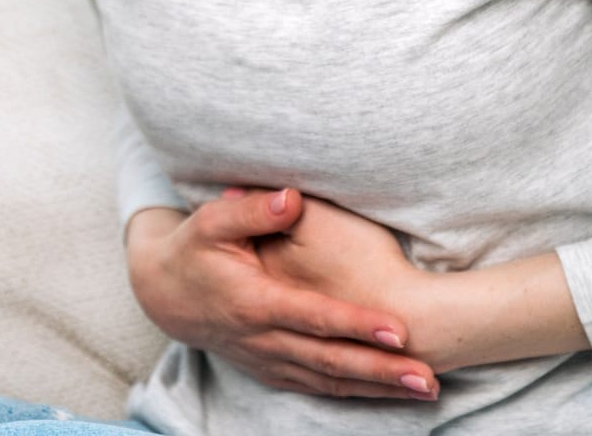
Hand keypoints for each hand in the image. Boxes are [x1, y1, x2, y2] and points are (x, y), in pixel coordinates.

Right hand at [123, 192, 440, 402]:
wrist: (163, 295)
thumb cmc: (193, 251)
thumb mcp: (211, 221)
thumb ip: (253, 210)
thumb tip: (293, 197)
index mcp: (254, 302)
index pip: (314, 318)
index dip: (356, 324)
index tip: (398, 329)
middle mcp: (265, 340)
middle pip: (332, 362)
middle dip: (382, 372)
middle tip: (428, 376)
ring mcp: (269, 361)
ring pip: (331, 382)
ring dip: (378, 389)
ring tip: (425, 389)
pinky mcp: (272, 372)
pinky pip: (320, 388)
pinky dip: (356, 393)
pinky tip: (388, 394)